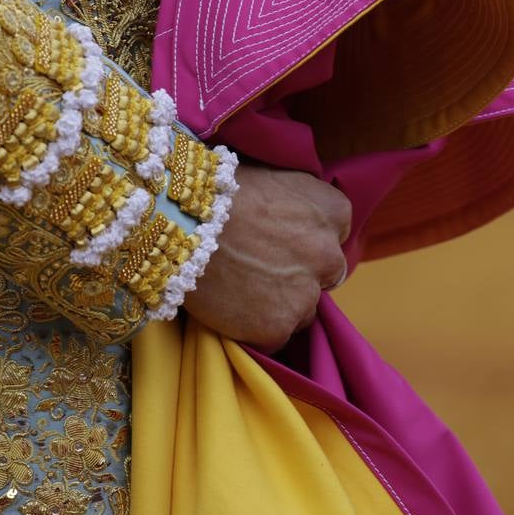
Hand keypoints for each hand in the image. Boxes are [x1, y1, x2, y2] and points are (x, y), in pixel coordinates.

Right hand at [185, 164, 351, 347]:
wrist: (177, 223)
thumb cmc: (216, 192)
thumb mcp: (272, 178)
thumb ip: (299, 202)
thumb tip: (297, 219)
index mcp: (333, 211)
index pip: (335, 235)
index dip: (306, 240)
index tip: (281, 240)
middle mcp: (330, 254)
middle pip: (326, 276)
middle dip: (301, 274)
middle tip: (261, 269)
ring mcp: (306, 294)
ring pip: (303, 310)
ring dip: (280, 305)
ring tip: (241, 290)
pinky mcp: (278, 327)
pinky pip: (275, 336)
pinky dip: (256, 328)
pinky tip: (231, 308)